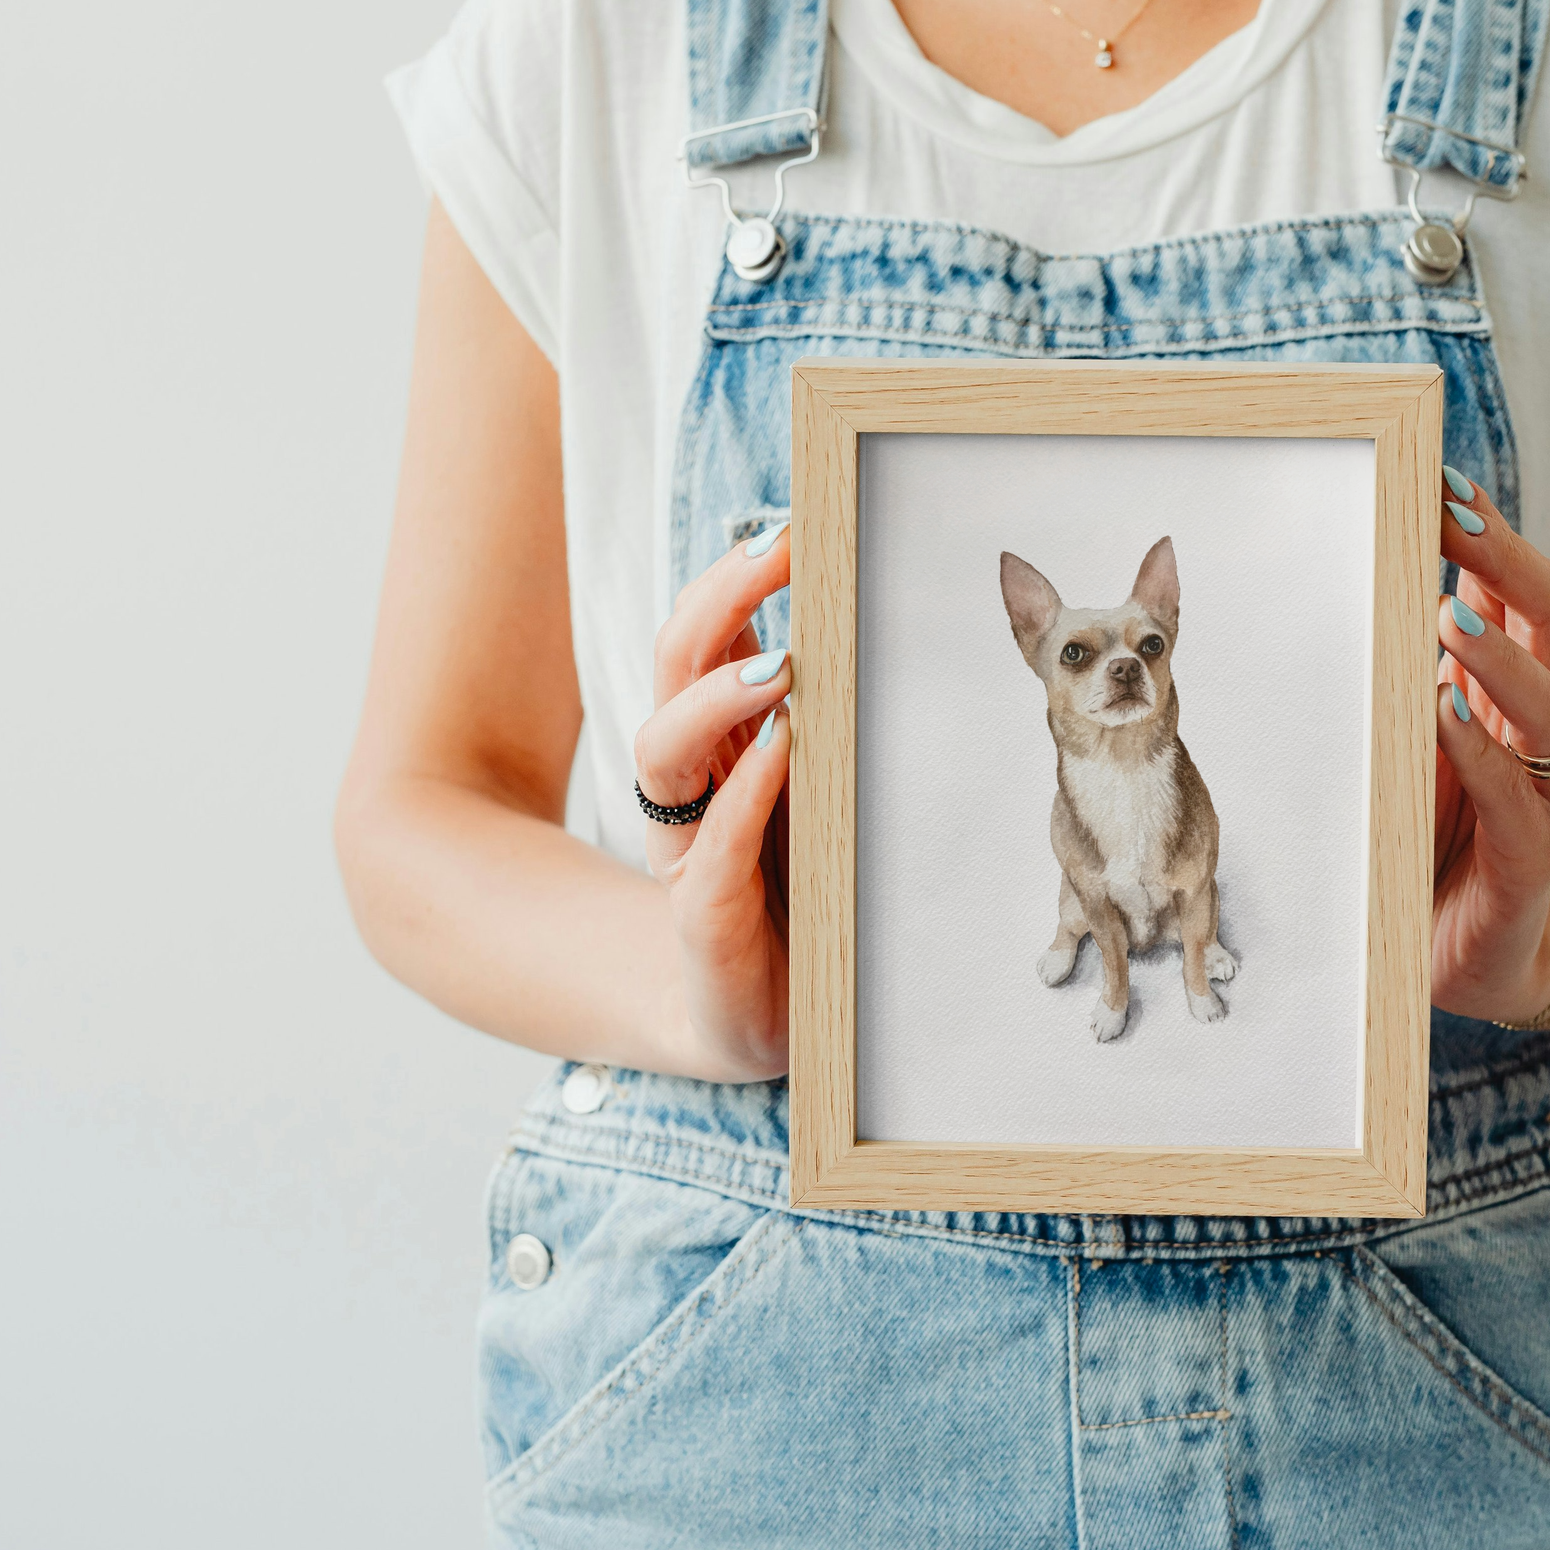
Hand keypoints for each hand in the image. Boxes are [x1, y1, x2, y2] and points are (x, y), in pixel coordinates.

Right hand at [633, 526, 795, 1080]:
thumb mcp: (830, 802)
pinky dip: (743, 800)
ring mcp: (689, 849)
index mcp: (720, 743)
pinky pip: (709, 853)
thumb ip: (838, 730)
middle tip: (780, 548)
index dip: (737, 576)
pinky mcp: (703, 922)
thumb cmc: (805, 902)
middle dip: (721, 597)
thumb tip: (884, 636)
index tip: (794, 522)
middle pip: (675, 663)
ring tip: (779, 665)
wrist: (761, 1027)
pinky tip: (779, 755)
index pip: (709, 635)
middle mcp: (693, 783)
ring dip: (716, 695)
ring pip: (664, 746)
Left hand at [1430, 471, 1549, 1022]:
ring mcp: (1547, 800)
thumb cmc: (1430, 843)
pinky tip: (1449, 717)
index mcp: (1513, 693)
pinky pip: (1523, 804)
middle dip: (1504, 563)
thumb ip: (1397, 677)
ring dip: (1500, 657)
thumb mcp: (1403, 747)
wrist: (1474, 960)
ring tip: (1448, 617)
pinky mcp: (1531, 866)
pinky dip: (1486, 757)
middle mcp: (1543, 733)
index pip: (1520, 592)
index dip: (1491, 535)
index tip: (1445, 481)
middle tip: (1451, 518)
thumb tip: (1357, 582)